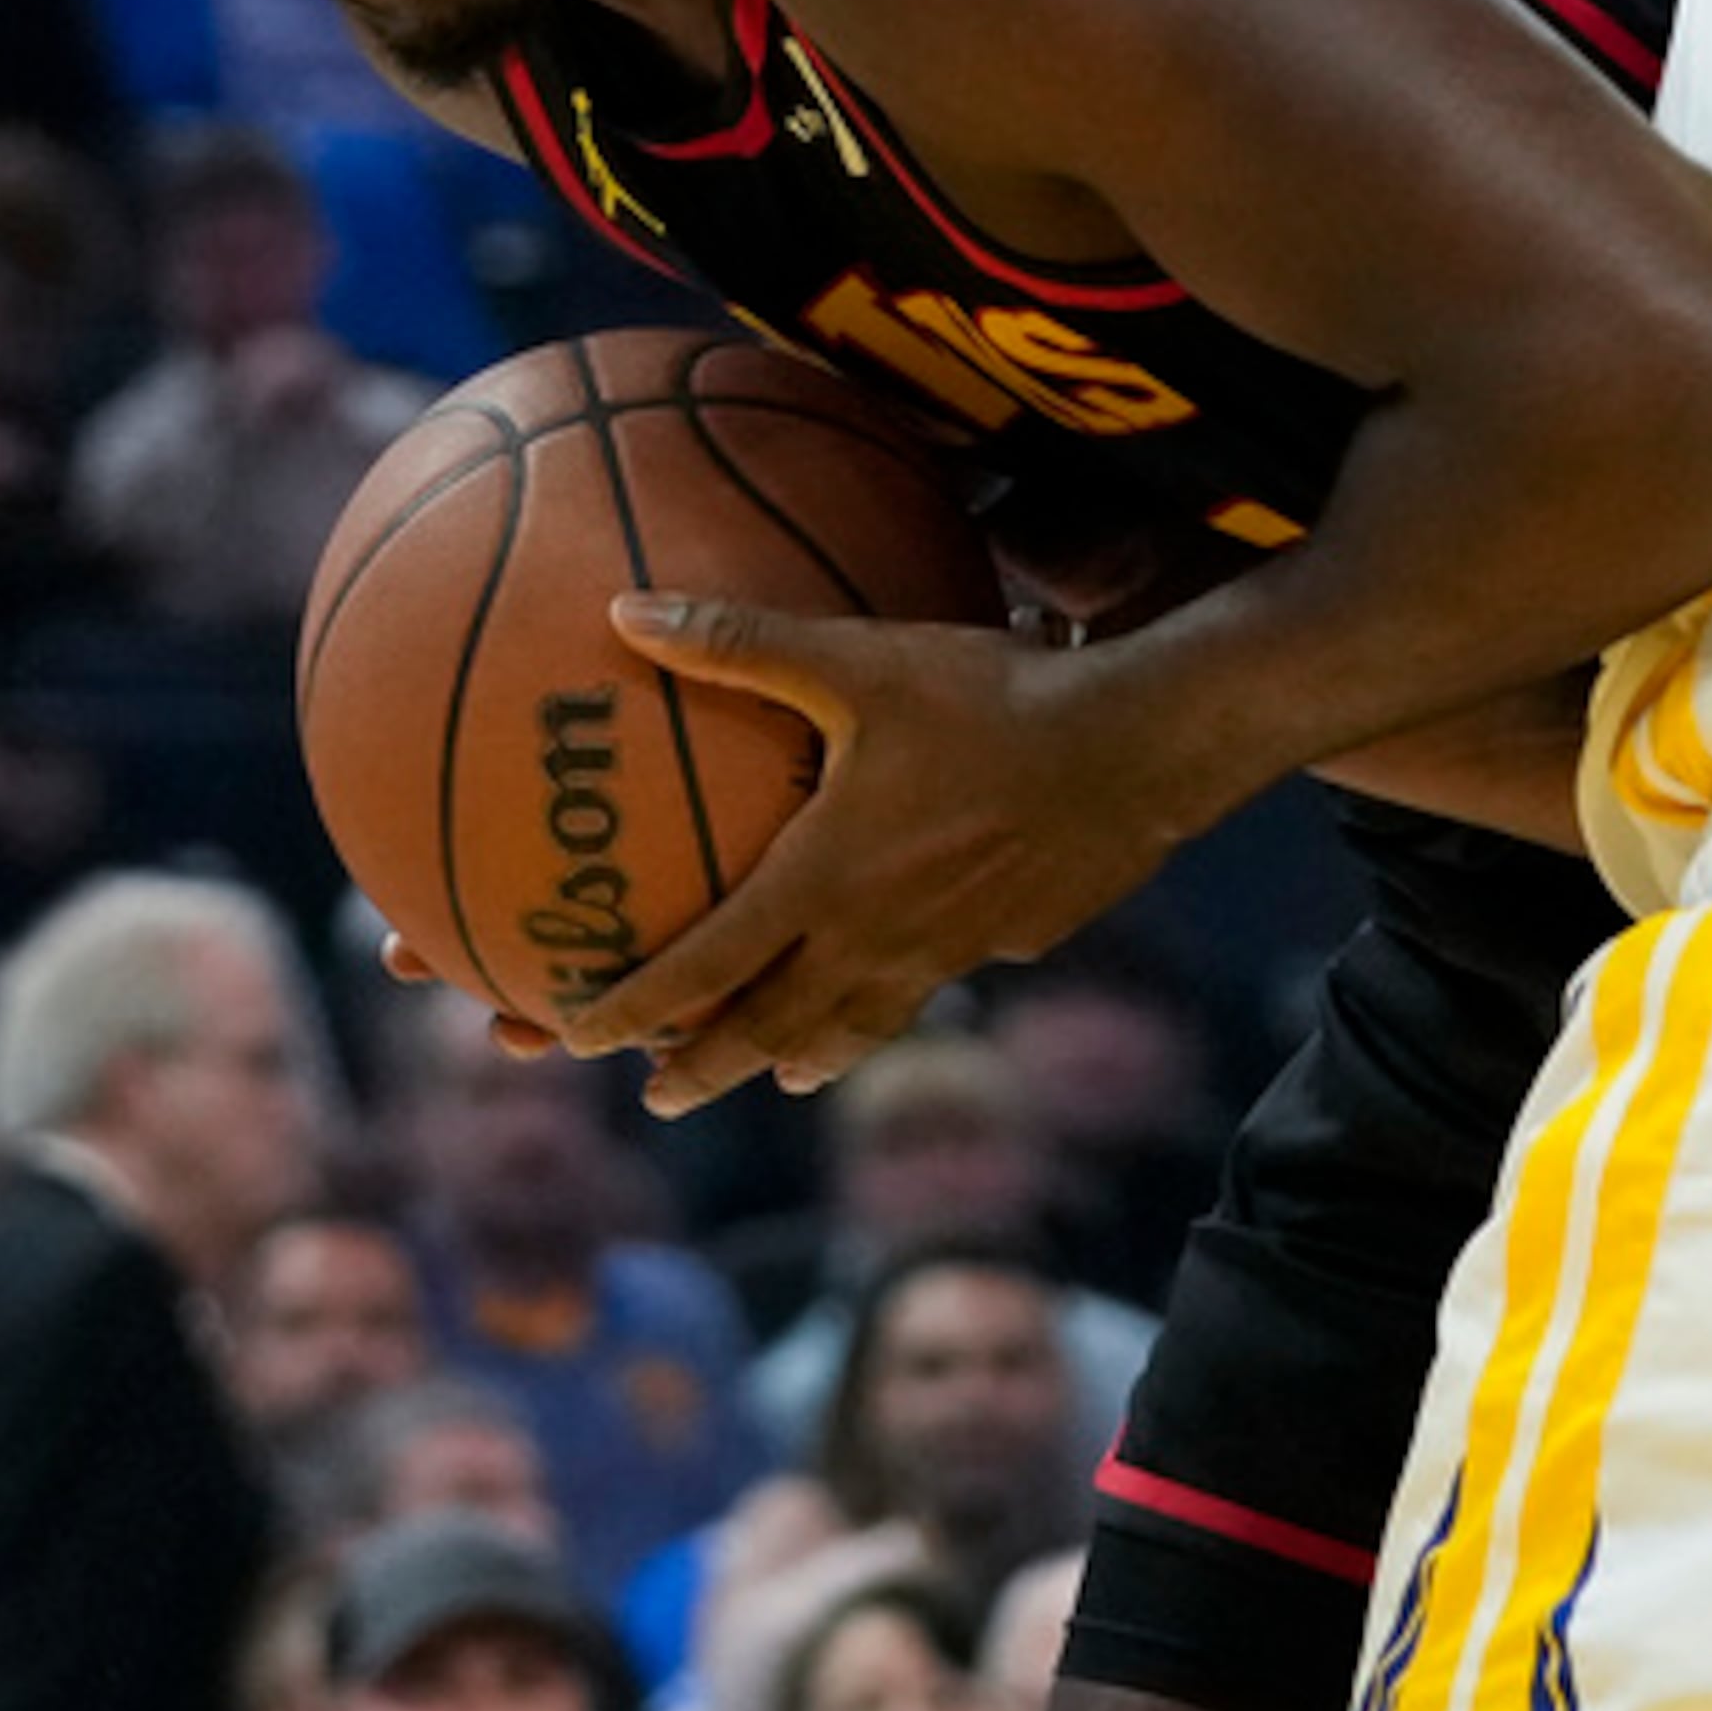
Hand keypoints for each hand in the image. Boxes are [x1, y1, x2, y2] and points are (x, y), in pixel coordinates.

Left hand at [571, 593, 1195, 1110]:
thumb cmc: (990, 700)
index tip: (577, 1043)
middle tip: (659, 1098)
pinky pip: (929, 989)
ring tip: (778, 1078)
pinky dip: (890, 1009)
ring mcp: (944, 951)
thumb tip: (628, 612)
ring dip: (800, 1057)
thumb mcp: (860, 660)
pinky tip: (904, 986)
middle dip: (705, 1068)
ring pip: (855, 1027)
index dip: (635, 1010)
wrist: (1134, 750)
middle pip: (770, 1031)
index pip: (705, 967)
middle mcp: (873, 937)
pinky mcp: (1006, 942)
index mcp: (822, 881)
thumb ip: (742, 642)